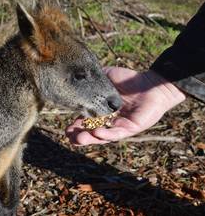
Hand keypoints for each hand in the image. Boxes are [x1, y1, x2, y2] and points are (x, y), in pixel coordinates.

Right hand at [66, 67, 185, 144]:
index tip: (66, 130)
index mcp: (101, 111)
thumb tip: (78, 77)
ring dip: (90, 139)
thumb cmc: (129, 79)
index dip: (76, 127)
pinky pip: (117, 133)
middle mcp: (108, 121)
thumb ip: (94, 79)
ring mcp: (119, 126)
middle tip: (69, 138)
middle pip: (91, 133)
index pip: (85, 122)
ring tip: (79, 139)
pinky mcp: (130, 128)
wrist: (150, 82)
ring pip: (102, 137)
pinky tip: (96, 133)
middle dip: (80, 136)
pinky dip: (106, 134)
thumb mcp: (107, 76)